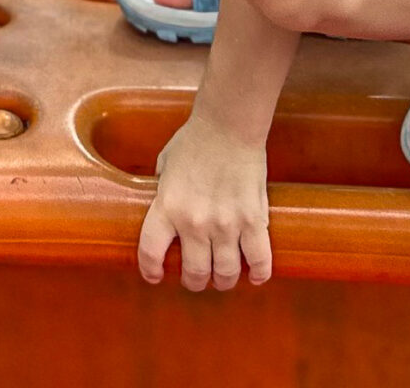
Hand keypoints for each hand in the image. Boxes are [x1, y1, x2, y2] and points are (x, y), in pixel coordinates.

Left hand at [137, 113, 272, 292]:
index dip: (150, 270)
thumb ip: (163, 191)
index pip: (151, 251)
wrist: (228, 127)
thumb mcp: (164, 165)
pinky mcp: (254, 221)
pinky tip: (255, 276)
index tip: (154, 276)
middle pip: (195, 273)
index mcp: (167, 207)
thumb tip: (163, 207)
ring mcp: (226, 225)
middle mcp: (195, 222)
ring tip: (223, 279)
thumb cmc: (194, 141)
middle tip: (196, 279)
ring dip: (224, 281)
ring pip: (226, 273)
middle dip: (194, 282)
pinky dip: (258, 274)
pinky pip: (259, 260)